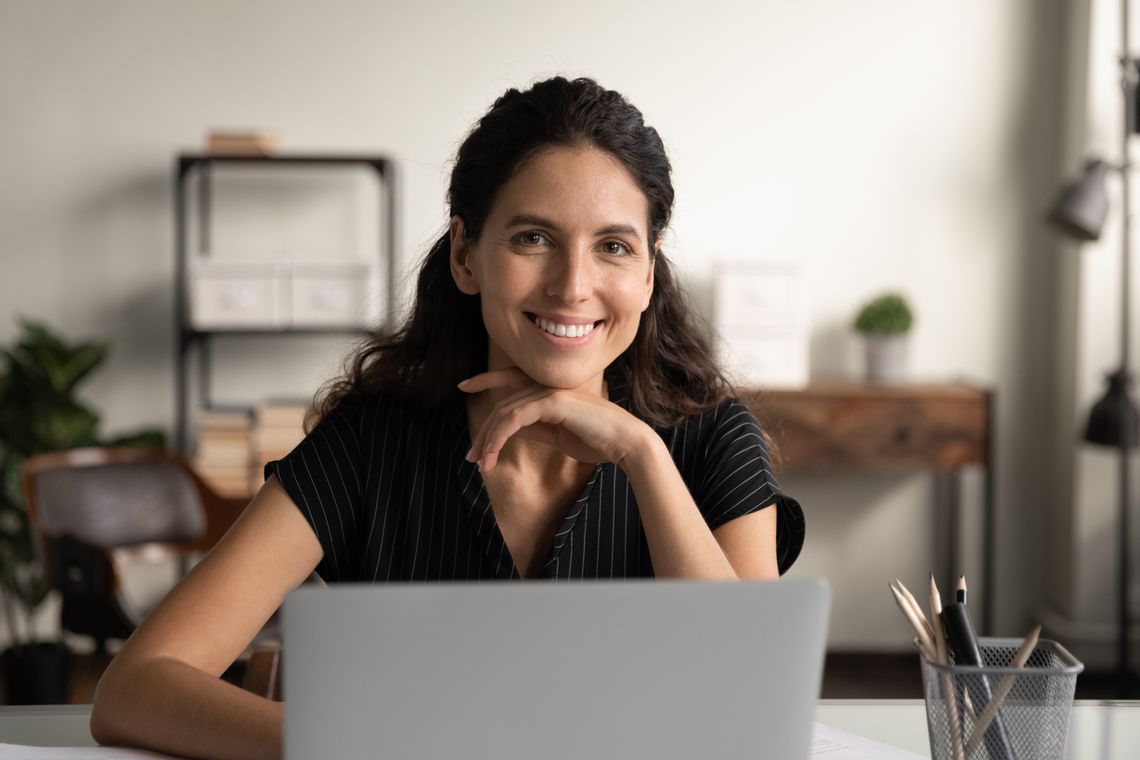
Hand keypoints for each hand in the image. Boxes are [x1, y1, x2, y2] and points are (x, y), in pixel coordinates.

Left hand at [458, 368, 653, 471]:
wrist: (625, 444)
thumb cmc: (597, 440)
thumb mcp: (557, 436)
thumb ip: (534, 429)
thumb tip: (509, 431)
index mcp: (551, 390)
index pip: (511, 377)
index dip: (486, 379)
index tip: (464, 386)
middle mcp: (548, 385)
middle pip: (503, 403)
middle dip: (484, 431)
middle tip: (472, 456)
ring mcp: (551, 391)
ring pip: (505, 411)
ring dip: (489, 439)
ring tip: (481, 462)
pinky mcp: (553, 401)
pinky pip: (515, 417)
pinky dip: (500, 435)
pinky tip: (493, 452)